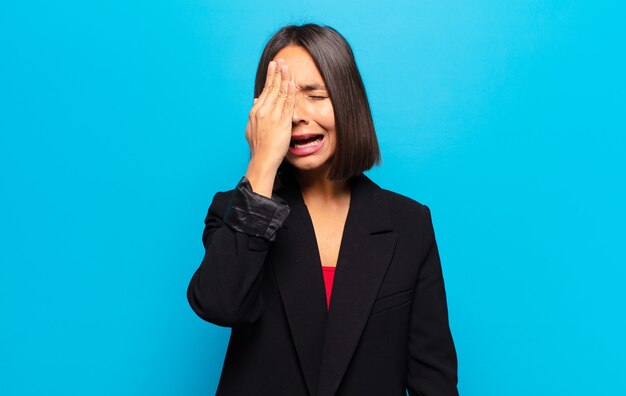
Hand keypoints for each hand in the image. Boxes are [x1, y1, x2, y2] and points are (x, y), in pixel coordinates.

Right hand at [244, 59, 295, 196]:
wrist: (263, 159)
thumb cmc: (259, 147)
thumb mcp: (252, 127)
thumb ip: (255, 112)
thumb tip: (256, 99)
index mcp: (256, 111)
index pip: (265, 90)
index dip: (270, 77)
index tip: (274, 67)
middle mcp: (263, 111)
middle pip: (271, 88)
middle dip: (277, 73)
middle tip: (281, 60)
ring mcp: (272, 116)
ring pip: (279, 93)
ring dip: (284, 78)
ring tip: (287, 66)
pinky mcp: (282, 122)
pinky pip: (286, 104)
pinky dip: (289, 93)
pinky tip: (291, 83)